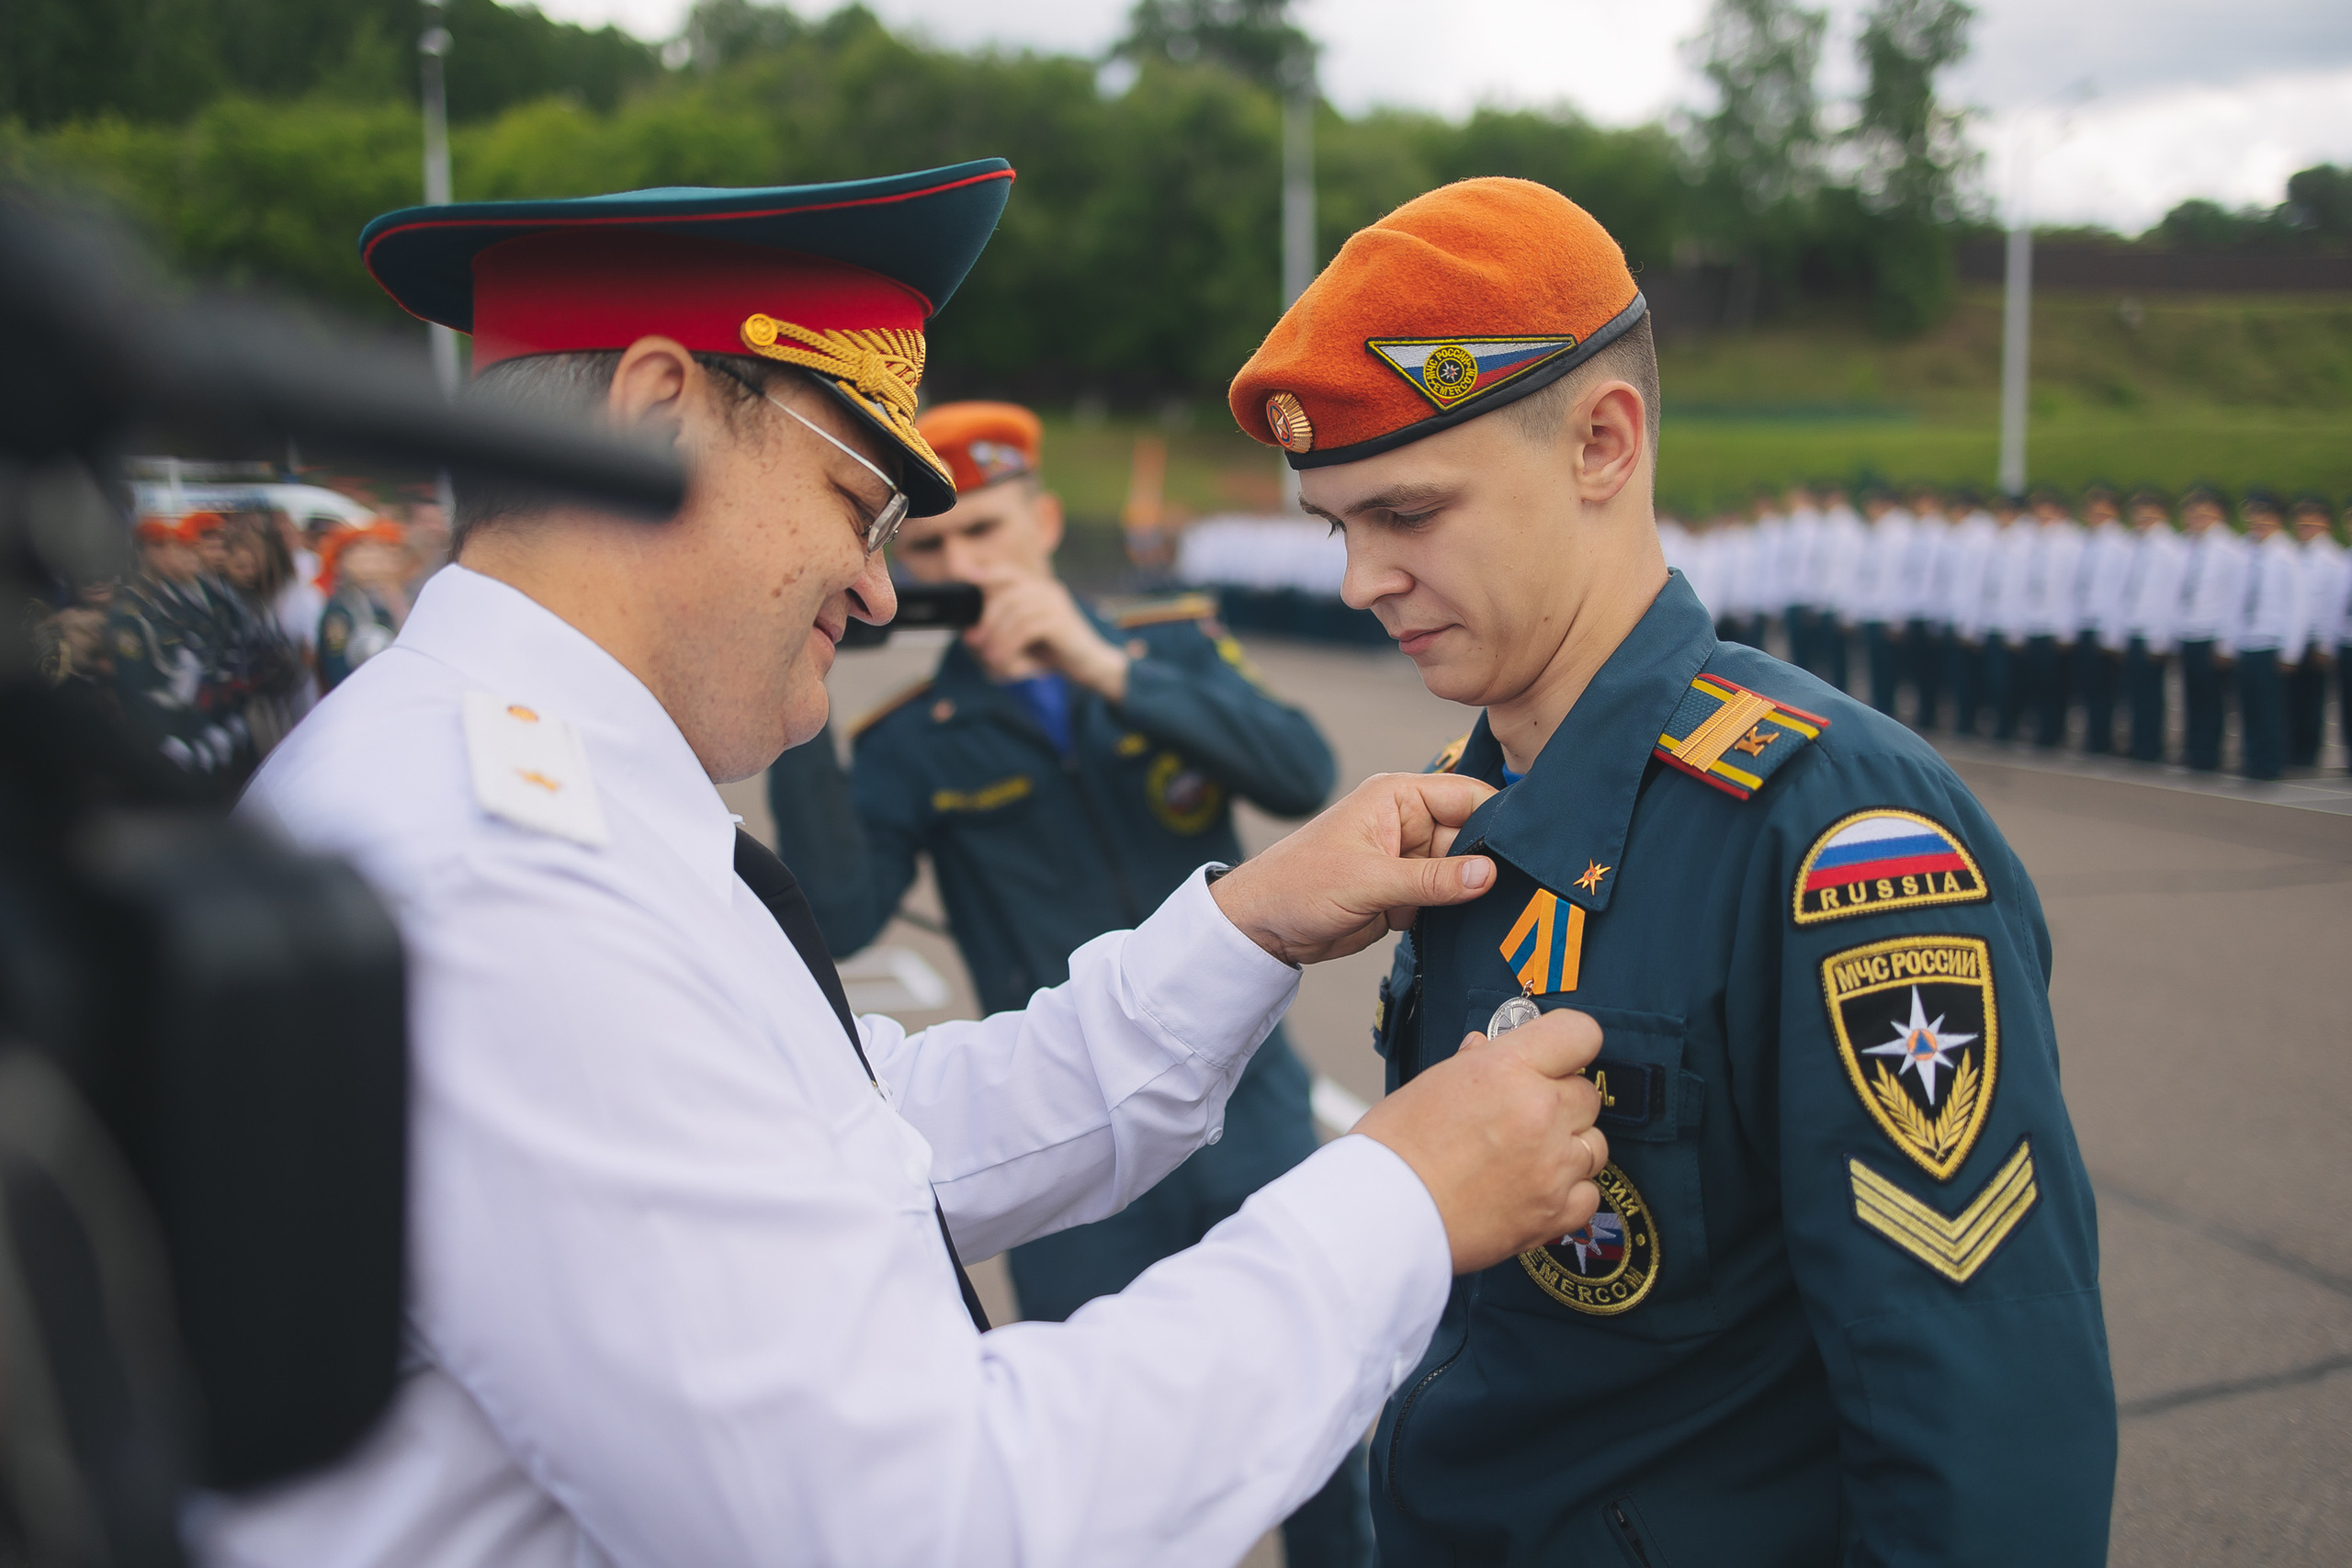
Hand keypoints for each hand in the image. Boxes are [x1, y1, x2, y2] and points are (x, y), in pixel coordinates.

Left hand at [963, 573, 1130, 698]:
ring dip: (997, 636)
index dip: (989, 573)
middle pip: (1007, 595)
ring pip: (1014, 612)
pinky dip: (1009, 645)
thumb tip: (968, 636)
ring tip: (990, 657)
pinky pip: (1025, 628)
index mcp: (1040, 590)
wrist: (1092, 667)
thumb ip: (1001, 634)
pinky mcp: (1060, 621)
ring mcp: (1055, 604)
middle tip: (973, 641)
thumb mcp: (1024, 641)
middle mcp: (1048, 591)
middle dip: (987, 619)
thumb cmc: (1056, 654)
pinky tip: (1002, 659)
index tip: (969, 578)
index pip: (1010, 573)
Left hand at [1208, 772, 1496, 964]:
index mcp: (1398, 798)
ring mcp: (1408, 860)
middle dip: (1486, 865)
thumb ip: (1432, 879)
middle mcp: (1408, 823)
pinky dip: (1449, 914)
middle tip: (1521, 891)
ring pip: (1461, 873)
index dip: (1498, 820)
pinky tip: (1456, 924)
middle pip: (1471, 837)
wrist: (1262, 926)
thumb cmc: (1298, 885)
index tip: (1529, 850)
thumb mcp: (1369, 880)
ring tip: (1492, 911)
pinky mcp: (1404, 893)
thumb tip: (1488, 873)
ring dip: (1468, 894)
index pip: (1467, 796)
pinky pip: (1444, 899)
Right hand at [1356, 1010, 1608, 1273]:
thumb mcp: (1430, 1084)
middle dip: (1562, 1101)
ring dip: (1569, 1147)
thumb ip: (1474, 1064)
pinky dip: (1569, 1193)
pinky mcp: (1554, 1212)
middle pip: (1587, 1094)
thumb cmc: (1393, 1150)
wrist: (1380, 1216)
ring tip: (1526, 1156)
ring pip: (1594, 1144)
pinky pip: (1590, 1193)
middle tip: (1525, 1115)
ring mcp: (1553, 1165)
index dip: (1571, 1043)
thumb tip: (1488, 1049)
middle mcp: (1539, 1111)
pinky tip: (1535, 1189)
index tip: (1561, 1055)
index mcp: (1507, 1069)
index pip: (1580, 1033)